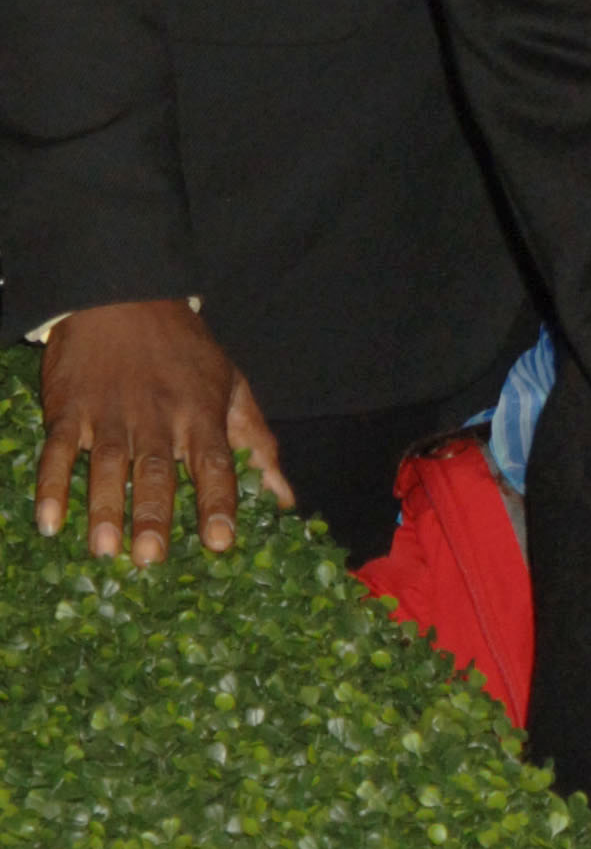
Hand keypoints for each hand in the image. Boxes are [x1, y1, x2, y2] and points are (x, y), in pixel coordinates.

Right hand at [35, 298, 293, 564]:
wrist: (123, 291)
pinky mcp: (68, 406)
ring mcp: (109, 412)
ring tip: (104, 549)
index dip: (217, 503)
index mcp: (199, 414)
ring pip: (106, 464)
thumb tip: (284, 498)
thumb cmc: (184, 349)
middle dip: (153, 513)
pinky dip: (51, 485)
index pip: (214, 465)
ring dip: (104, 507)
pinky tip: (49, 521)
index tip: (219, 541)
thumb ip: (256, 442)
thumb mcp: (231, 385)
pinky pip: (57, 449)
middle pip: (156, 470)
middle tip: (150, 557)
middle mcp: (155, 417)